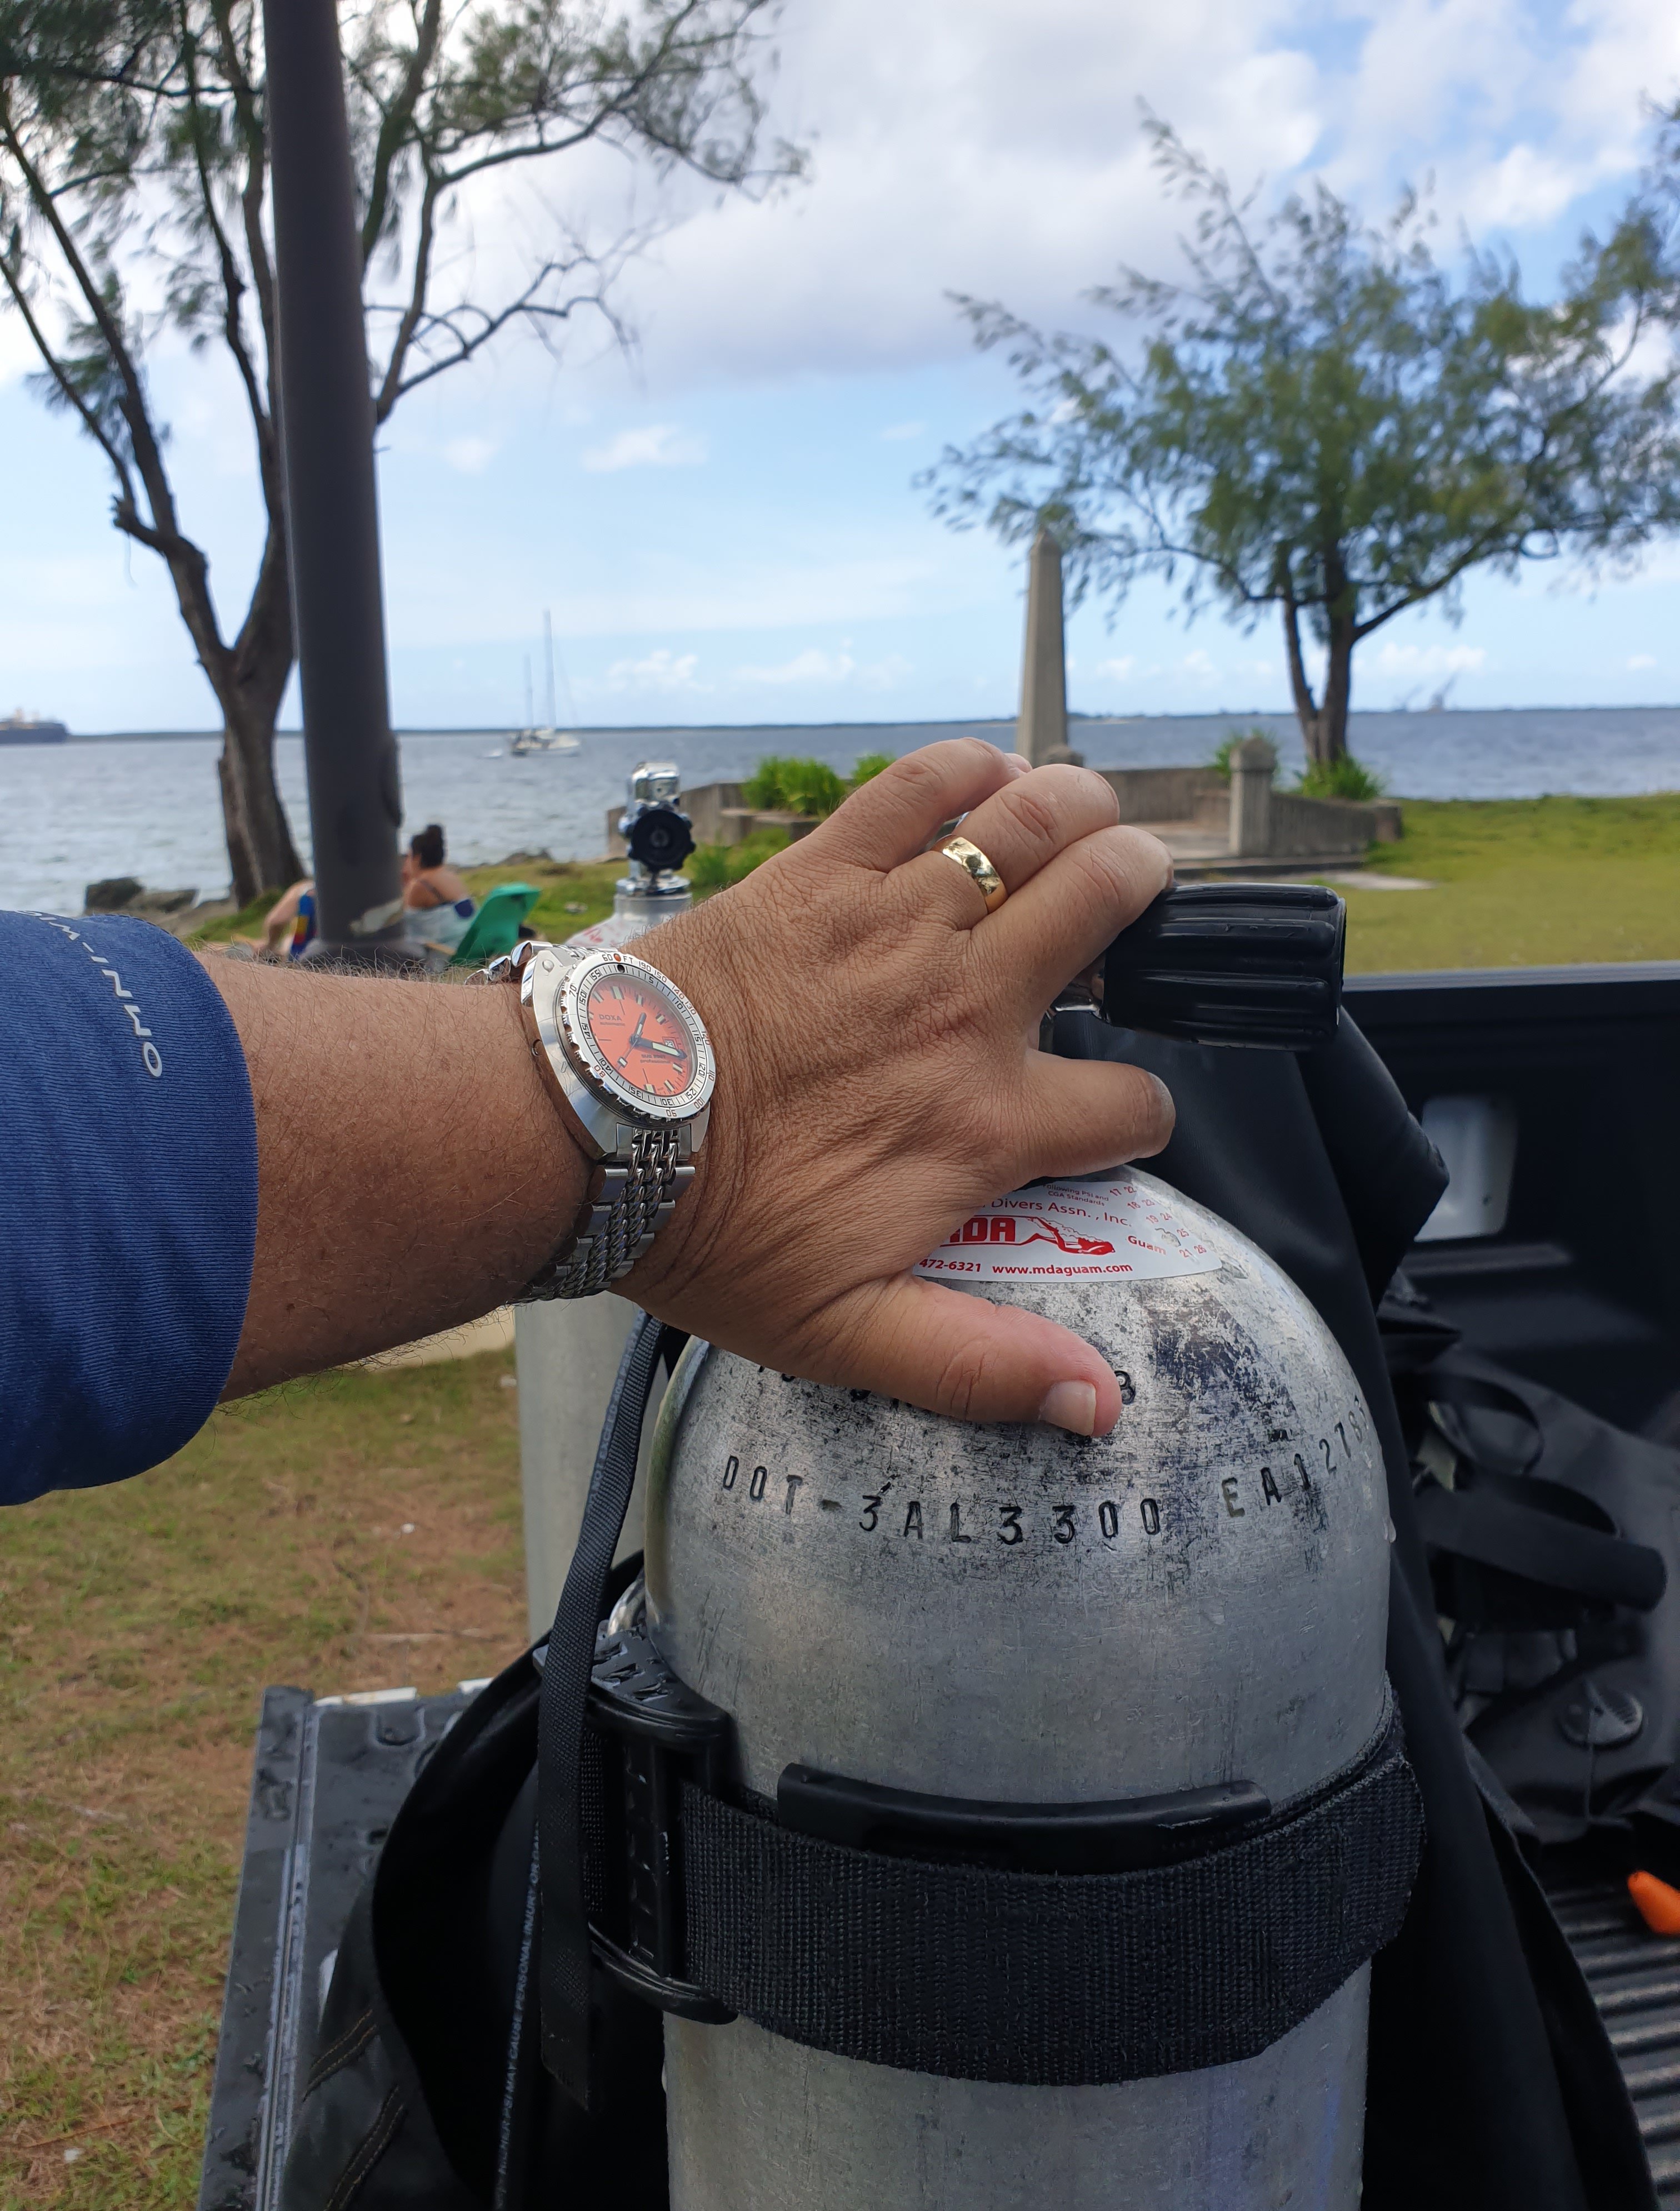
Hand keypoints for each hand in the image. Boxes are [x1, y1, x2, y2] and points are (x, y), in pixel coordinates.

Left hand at [624, 738, 1172, 1435]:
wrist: (593, 1135)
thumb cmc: (714, 1235)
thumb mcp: (851, 1334)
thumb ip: (983, 1365)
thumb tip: (1095, 1405)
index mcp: (985, 1123)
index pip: (1130, 1105)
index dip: (1140, 1115)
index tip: (1113, 1117)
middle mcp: (967, 1007)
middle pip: (1109, 907)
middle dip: (1143, 893)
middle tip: (1130, 899)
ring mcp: (898, 926)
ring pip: (1037, 825)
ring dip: (1083, 812)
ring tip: (1090, 821)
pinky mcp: (823, 872)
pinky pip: (919, 786)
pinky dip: (967, 768)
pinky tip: (985, 777)